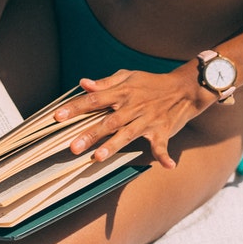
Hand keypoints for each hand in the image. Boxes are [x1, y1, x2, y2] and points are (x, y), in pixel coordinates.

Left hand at [54, 67, 214, 168]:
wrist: (184, 87)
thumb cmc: (150, 84)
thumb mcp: (128, 77)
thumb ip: (105, 83)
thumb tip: (83, 83)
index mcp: (122, 93)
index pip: (94, 100)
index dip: (76, 108)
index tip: (57, 117)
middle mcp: (133, 107)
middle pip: (108, 122)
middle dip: (90, 134)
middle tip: (72, 147)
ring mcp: (147, 120)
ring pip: (128, 134)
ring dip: (114, 145)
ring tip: (98, 158)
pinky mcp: (162, 131)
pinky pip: (162, 145)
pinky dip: (165, 155)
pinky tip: (168, 166)